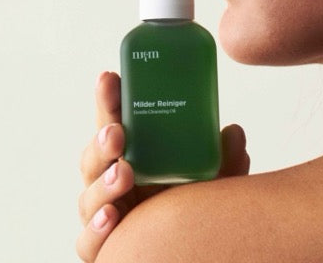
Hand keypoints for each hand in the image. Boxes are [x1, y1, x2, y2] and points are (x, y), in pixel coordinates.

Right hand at [76, 70, 249, 261]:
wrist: (188, 249)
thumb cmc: (190, 204)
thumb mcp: (212, 178)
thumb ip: (224, 158)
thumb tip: (233, 132)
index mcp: (132, 153)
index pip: (113, 120)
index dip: (108, 99)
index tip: (111, 77)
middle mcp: (112, 179)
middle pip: (94, 156)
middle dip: (102, 140)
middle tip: (118, 132)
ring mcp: (103, 212)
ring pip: (88, 195)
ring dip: (104, 183)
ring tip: (124, 172)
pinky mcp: (103, 245)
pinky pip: (89, 240)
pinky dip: (97, 228)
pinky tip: (111, 215)